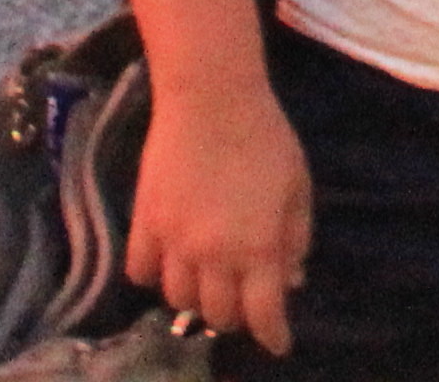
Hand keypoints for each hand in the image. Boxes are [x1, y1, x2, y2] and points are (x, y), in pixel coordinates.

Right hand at [127, 76, 314, 355]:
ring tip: (205, 282)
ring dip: (196, 298)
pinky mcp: (144, 222)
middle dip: (235, 316)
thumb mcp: (298, 187)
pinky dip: (154, 276)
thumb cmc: (265, 137)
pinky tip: (167, 264)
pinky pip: (140, 271)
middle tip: (242, 301)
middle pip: (218, 314)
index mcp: (258, 249)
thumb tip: (291, 279)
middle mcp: (214, 256)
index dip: (273, 336)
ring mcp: (174, 241)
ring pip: (178, 299)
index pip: (263, 316)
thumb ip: (296, 238)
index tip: (277, 341)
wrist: (210, 97)